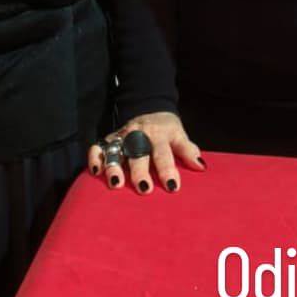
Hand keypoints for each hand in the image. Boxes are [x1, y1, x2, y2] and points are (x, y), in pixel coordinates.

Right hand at [87, 111, 204, 194]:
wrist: (150, 107)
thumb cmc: (167, 128)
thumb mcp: (180, 134)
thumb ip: (188, 150)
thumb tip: (201, 166)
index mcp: (158, 134)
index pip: (163, 153)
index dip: (167, 170)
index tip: (172, 186)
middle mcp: (138, 134)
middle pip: (138, 153)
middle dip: (140, 171)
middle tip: (144, 189)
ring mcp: (123, 136)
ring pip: (116, 150)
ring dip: (115, 167)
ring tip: (116, 184)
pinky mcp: (110, 138)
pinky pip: (98, 147)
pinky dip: (95, 157)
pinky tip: (96, 171)